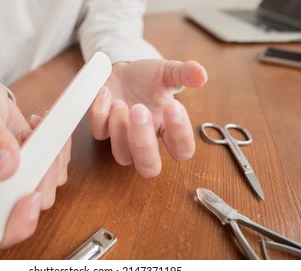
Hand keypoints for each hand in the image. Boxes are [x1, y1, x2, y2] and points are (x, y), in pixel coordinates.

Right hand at [0, 74, 70, 247]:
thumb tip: (6, 168)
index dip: (13, 223)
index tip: (30, 196)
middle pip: (28, 209)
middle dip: (41, 177)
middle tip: (34, 141)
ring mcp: (17, 180)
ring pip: (48, 189)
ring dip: (52, 159)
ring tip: (35, 127)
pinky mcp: (35, 167)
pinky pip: (58, 170)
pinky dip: (59, 149)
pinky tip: (42, 127)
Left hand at [90, 59, 206, 177]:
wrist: (123, 72)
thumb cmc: (149, 78)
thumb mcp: (168, 72)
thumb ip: (184, 73)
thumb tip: (202, 75)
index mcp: (167, 130)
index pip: (182, 150)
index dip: (180, 135)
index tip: (172, 107)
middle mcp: (146, 140)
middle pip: (149, 168)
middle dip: (143, 143)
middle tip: (139, 110)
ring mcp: (122, 138)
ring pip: (122, 156)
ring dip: (120, 130)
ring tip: (121, 102)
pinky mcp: (102, 128)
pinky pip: (99, 133)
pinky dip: (99, 114)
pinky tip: (105, 93)